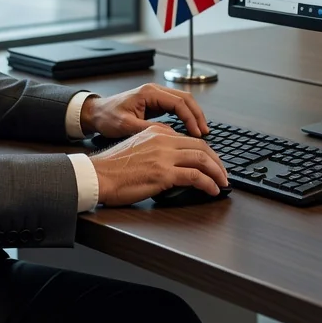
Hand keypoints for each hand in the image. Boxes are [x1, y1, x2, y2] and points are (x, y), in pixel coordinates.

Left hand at [79, 83, 209, 138]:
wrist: (96, 113)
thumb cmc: (107, 117)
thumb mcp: (126, 126)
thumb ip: (148, 130)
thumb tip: (170, 135)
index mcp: (149, 93)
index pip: (178, 102)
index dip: (190, 118)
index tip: (197, 132)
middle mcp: (155, 91)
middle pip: (185, 99)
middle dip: (197, 115)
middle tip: (205, 132)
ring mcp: (155, 96)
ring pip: (182, 101)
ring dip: (193, 115)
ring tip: (200, 131)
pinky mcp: (155, 103)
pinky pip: (176, 107)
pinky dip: (185, 116)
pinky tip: (189, 128)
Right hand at [90, 124, 228, 205]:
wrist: (98, 175)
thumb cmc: (113, 168)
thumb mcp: (137, 148)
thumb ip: (155, 149)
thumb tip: (172, 162)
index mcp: (156, 132)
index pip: (189, 139)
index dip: (205, 151)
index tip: (211, 162)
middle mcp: (163, 140)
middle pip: (201, 146)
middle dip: (217, 161)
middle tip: (223, 173)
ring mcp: (164, 156)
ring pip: (202, 159)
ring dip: (217, 172)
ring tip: (222, 183)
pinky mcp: (163, 174)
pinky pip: (195, 176)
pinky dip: (208, 183)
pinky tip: (212, 190)